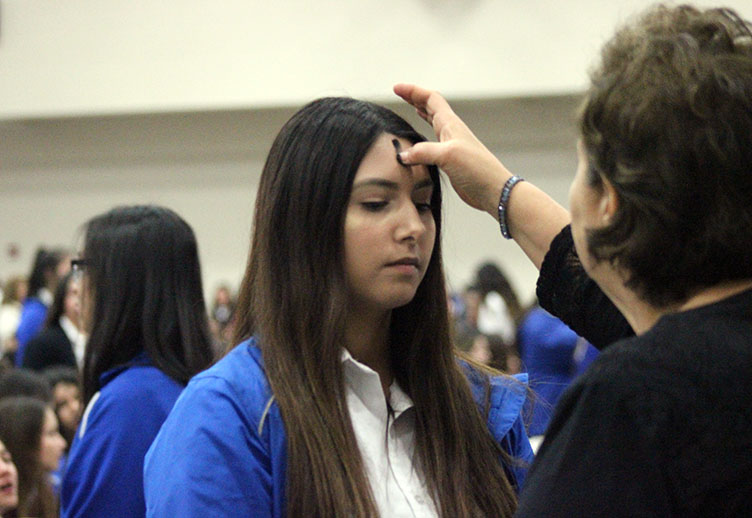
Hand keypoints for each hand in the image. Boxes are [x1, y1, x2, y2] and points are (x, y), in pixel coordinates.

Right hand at [393, 83, 512, 216]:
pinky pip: (433, 142)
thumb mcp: (447, 155)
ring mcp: (450, 146)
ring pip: (433, 123)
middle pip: (431, 107)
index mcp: (450, 124)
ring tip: (411, 109)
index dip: (413, 92)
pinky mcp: (449, 161)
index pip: (430, 99)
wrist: (492, 190)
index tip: (397, 88)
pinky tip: (419, 143)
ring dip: (421, 113)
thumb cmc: (477, 169)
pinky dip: (423, 136)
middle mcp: (451, 132)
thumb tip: (402, 154)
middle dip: (415, 98)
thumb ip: (422, 152)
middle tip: (400, 93)